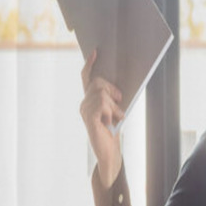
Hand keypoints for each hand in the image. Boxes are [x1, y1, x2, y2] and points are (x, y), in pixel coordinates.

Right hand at [79, 49, 123, 188]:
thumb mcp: (116, 110)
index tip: (95, 52)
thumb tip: (120, 86)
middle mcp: (84, 103)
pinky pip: (102, 104)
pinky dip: (111, 111)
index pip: (87, 78)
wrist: (110, 152)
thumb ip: (114, 98)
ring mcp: (84, 110)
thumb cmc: (114, 131)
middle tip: (121, 101)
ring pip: (102, 94)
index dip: (90, 65)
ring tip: (116, 118)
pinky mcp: (88, 118)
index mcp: (90, 99)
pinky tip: (111, 121)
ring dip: (115, 105)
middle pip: (98, 83)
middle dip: (112, 89)